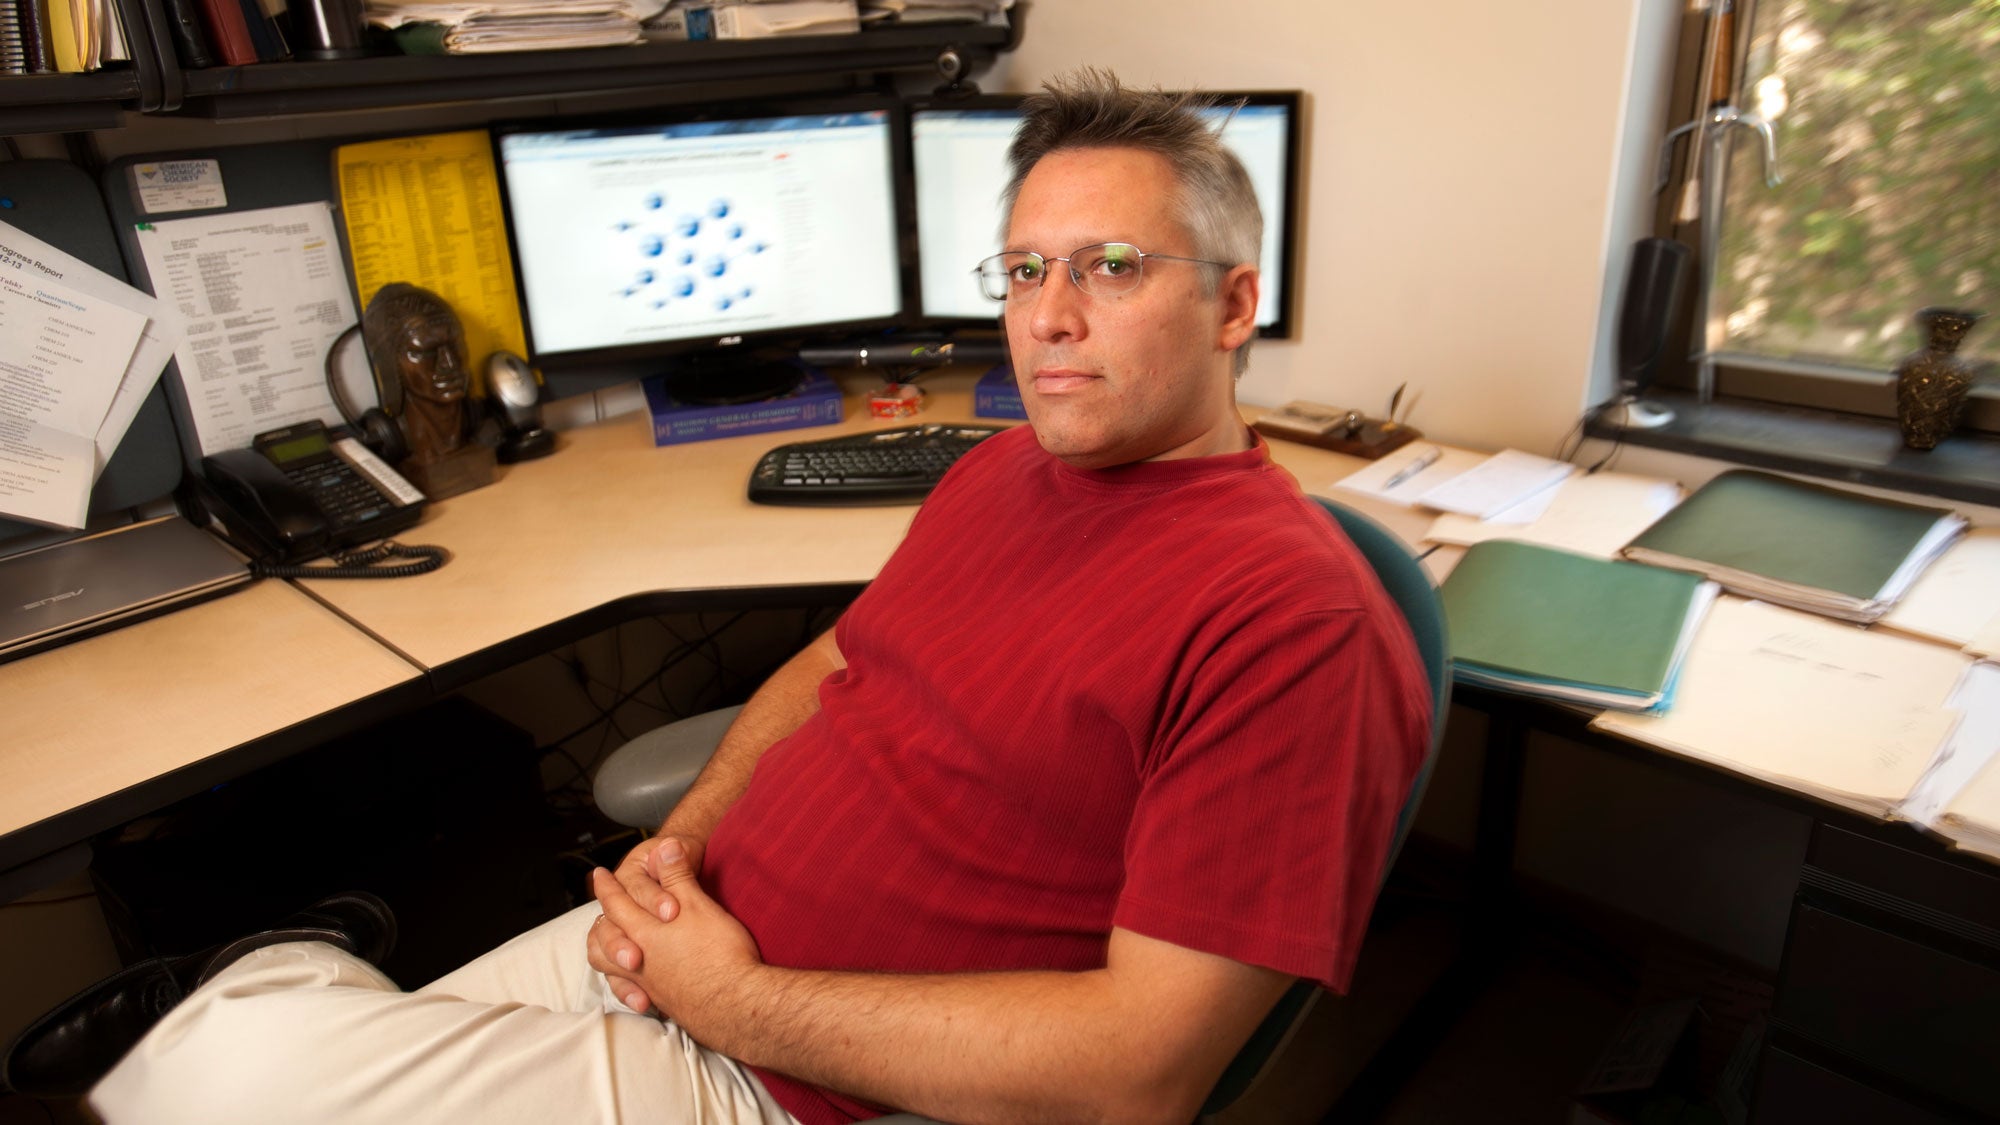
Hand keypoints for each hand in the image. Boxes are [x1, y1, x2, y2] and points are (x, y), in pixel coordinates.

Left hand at [589, 834, 705, 1009]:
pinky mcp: (661, 1002)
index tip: (599, 876)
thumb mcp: (699, 905)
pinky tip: (635, 984)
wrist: (737, 1002)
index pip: (614, 903)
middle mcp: (638, 959)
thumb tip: (665, 846)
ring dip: (607, 953)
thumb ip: (677, 876)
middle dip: (601, 920)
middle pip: (602, 939)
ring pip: (609, 968)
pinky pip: (630, 992)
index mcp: (644, 931)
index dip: (606, 887)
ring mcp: (647, 983)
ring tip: (610, 944)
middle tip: (600, 909)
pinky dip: (625, 985)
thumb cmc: (720, 952)